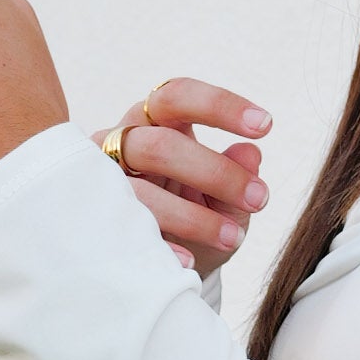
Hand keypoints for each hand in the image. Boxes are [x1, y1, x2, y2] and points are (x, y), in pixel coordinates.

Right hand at [104, 78, 272, 274]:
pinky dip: (160, 247)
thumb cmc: (192, 215)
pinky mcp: (93, 220)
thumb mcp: (223, 200)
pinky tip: (188, 261)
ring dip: (192, 217)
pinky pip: (122, 232)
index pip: (179, 96)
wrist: (159, 263)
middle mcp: (123, 141)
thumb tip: (250, 154)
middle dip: (214, 173)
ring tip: (232, 237)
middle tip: (259, 199)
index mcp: (154, 120)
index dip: (220, 106)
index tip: (266, 126)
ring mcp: (101, 181)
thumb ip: (237, 175)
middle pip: (160, 145)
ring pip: (139, 190)